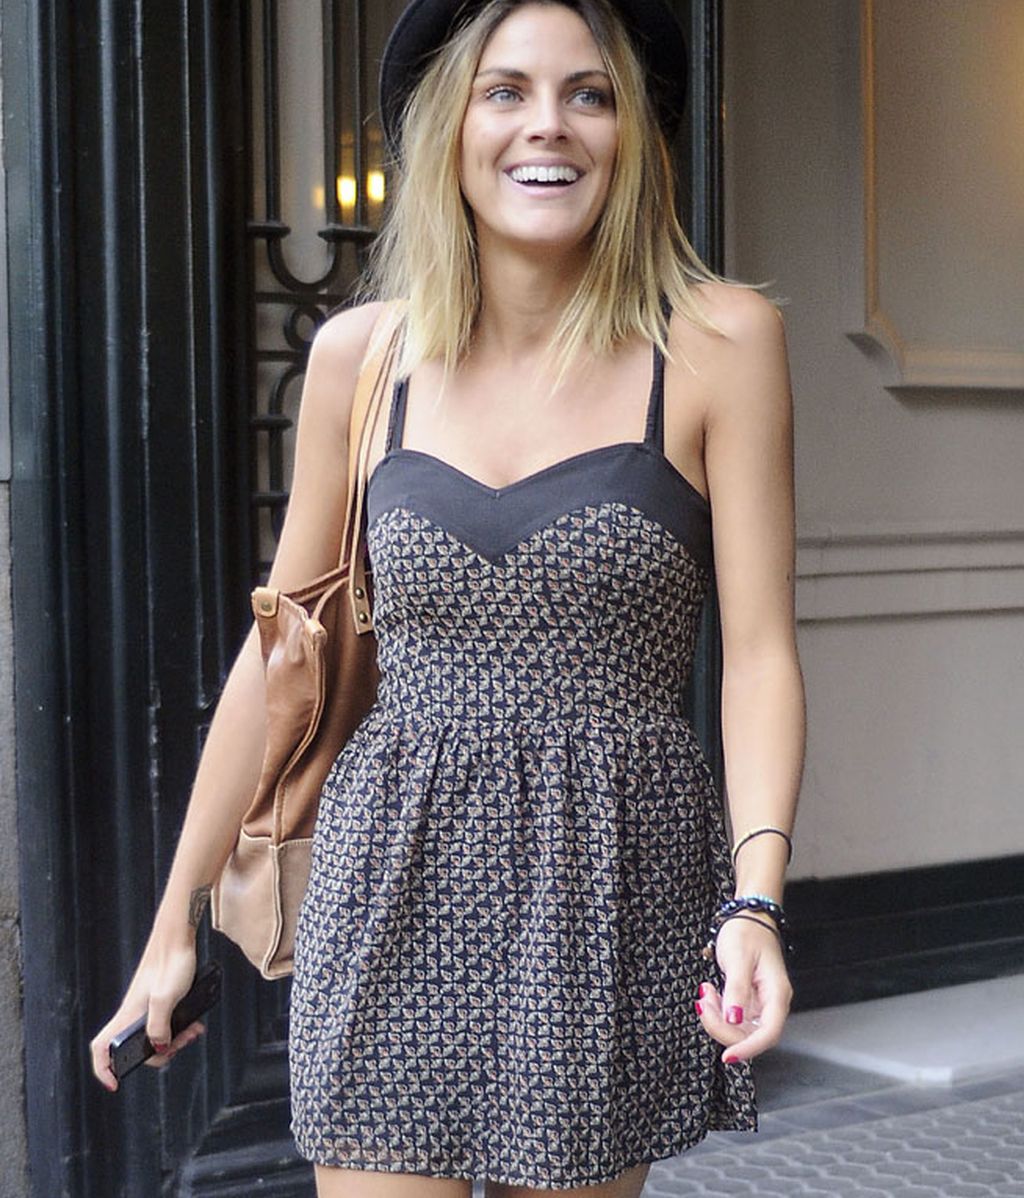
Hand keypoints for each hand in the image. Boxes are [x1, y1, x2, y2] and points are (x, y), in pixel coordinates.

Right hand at [89, 939, 205, 1092]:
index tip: (116, 1083)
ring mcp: (146, 1006)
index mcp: (128, 1015)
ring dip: (174, 1040)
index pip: (101, 1048)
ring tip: (194, 1032)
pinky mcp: (160, 1000)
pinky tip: (195, 1024)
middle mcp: (133, 1013)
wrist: (180, 936)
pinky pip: (166, 1022)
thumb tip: (157, 1047)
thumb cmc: (172, 962)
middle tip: (180, 1046)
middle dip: (157, 1054)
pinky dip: (179, 1027)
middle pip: (134, 1047)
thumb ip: (160, 1025)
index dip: (103, 1069)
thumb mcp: (167, 998)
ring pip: (154, 1035)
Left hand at [694, 913, 792, 1064]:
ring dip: (717, 1017)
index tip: (726, 1057)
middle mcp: (772, 1003)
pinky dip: (717, 1010)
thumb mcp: (738, 958)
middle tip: (702, 1001)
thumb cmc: (746, 932)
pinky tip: (710, 992)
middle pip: (750, 1035)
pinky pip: (733, 1017)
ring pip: (739, 1028)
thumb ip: (737, 990)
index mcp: (777, 994)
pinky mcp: (749, 1001)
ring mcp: (761, 1004)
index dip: (748, 1049)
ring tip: (705, 991)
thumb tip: (733, 1019)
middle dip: (721, 1025)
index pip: (768, 1034)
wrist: (748, 916)